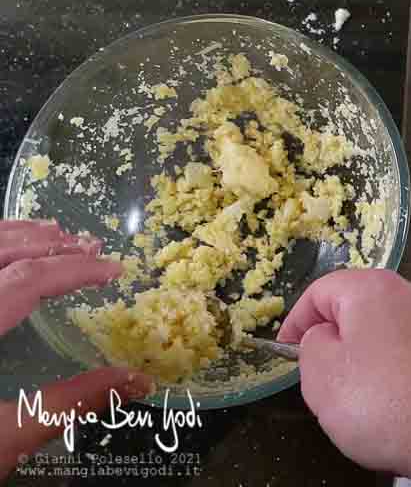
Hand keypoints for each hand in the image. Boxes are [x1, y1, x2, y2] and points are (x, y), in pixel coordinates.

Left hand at [0, 220, 154, 478]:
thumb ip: (68, 404)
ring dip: (10, 236)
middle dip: (45, 243)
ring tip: (49, 233)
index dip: (74, 270)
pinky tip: (2, 254)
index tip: (113, 269)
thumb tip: (136, 381)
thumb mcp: (2, 439)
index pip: (26, 280)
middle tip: (87, 243)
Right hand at [279, 269, 410, 486]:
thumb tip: (324, 335)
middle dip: (341, 339)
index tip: (286, 350)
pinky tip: (408, 407)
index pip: (322, 290)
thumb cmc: (387, 403)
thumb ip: (312, 346)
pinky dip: (410, 375)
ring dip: (377, 358)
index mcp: (374, 288)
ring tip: (368, 398)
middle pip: (364, 309)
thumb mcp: (321, 377)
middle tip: (326, 376)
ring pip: (397, 333)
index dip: (297, 320)